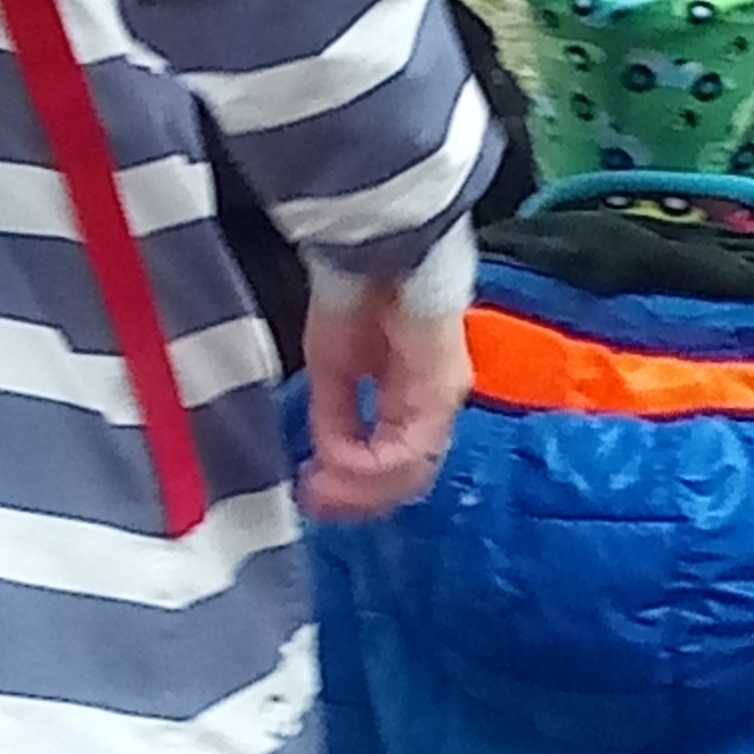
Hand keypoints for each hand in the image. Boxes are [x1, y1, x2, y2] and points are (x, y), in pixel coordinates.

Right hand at [299, 281, 469, 520]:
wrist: (377, 248)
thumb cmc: (356, 291)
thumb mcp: (332, 365)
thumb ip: (336, 418)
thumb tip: (330, 463)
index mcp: (410, 395)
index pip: (393, 459)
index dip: (354, 485)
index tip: (313, 493)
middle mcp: (433, 404)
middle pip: (406, 476)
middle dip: (357, 498)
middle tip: (316, 504)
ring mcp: (441, 400)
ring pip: (411, 471)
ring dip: (361, 489)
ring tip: (320, 493)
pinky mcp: (441, 391)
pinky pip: (409, 448)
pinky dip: (371, 467)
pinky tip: (337, 467)